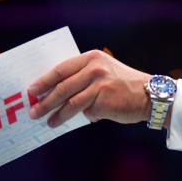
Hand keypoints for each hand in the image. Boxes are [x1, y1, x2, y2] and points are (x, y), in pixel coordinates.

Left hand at [27, 50, 153, 127]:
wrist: (150, 95)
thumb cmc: (124, 85)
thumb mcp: (104, 71)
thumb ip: (83, 76)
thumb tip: (57, 92)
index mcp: (92, 58)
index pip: (61, 69)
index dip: (44, 80)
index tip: (32, 90)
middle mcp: (95, 69)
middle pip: (62, 87)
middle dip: (45, 101)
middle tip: (34, 110)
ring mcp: (100, 85)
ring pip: (71, 102)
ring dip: (57, 114)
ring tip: (47, 122)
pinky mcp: (104, 102)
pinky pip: (87, 112)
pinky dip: (84, 117)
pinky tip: (84, 120)